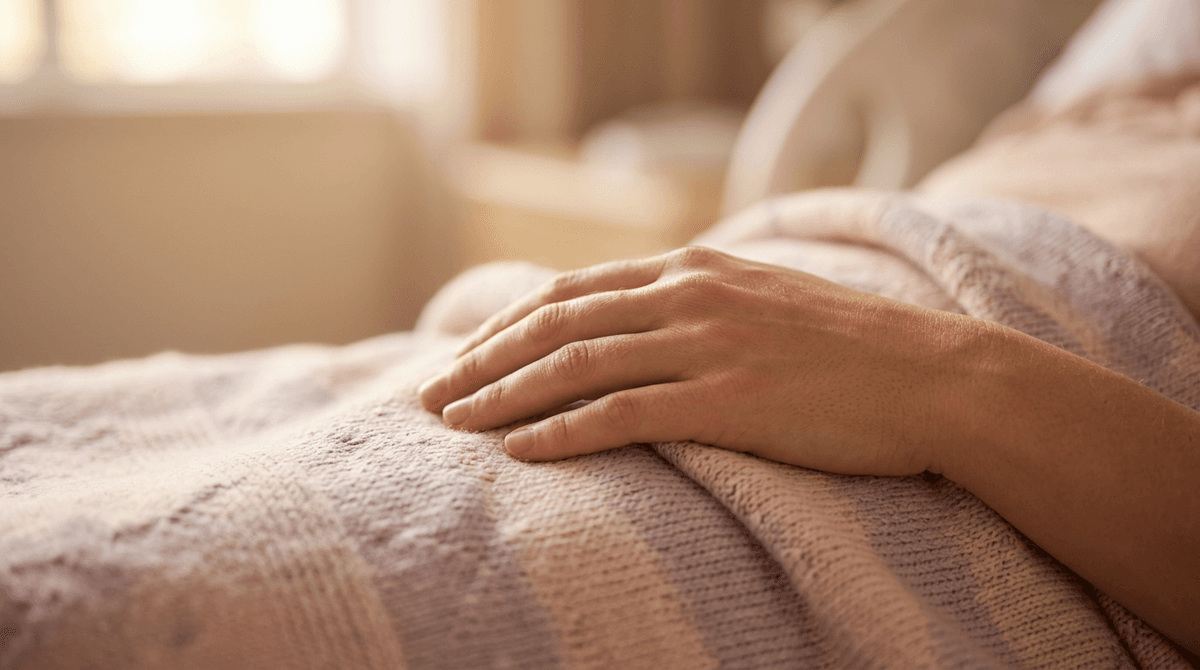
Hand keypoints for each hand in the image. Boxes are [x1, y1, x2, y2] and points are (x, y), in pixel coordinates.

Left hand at [418, 247, 964, 474]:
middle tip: (432, 391)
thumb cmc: (851, 348)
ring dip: (504, 395)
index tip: (464, 353)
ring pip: (576, 364)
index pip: (572, 290)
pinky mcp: (729, 399)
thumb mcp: (764, 299)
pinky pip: (622, 414)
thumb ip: (698, 303)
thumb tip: (639, 324)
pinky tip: (520, 450)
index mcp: (694, 269)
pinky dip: (562, 431)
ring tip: (454, 423)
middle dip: (483, 357)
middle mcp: (690, 296)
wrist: (934, 376)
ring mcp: (708, 345)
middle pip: (556, 322)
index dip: (507, 323)